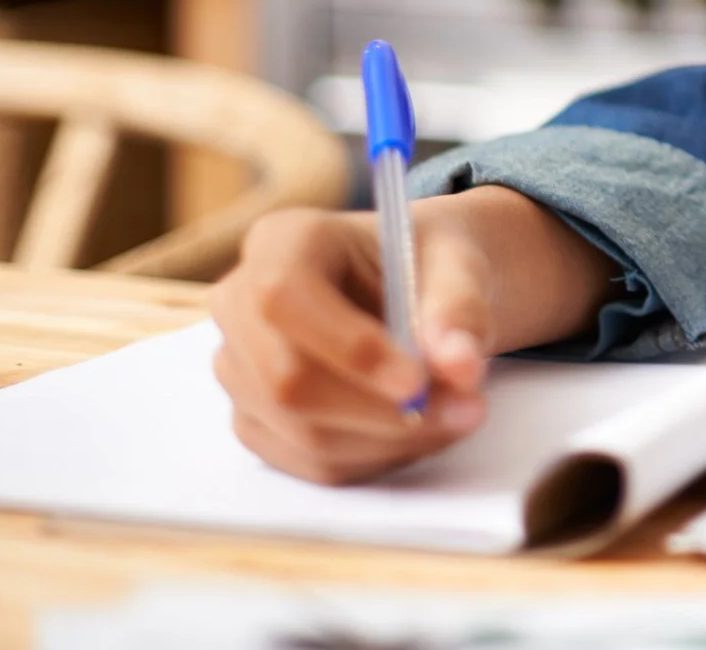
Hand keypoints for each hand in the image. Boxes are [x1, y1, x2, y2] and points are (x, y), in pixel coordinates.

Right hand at [210, 186, 612, 484]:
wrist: (417, 289)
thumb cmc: (427, 264)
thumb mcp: (458, 264)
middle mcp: (241, 306)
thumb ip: (459, 309)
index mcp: (281, 242)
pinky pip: (311, 462)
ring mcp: (241, 369)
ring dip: (391, 439)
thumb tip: (461, 367)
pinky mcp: (257, 420)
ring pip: (303, 432)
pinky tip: (422, 431)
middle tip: (464, 409)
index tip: (420, 380)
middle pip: (287, 382)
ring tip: (457, 414)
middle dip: (382, 410)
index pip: (286, 299)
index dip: (349, 348)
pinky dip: (377, 457)